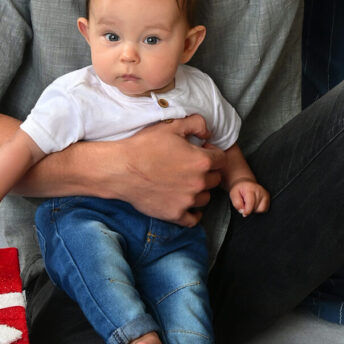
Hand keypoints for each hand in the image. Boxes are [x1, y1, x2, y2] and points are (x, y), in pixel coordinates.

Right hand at [109, 115, 225, 224]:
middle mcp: (199, 183)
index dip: (212, 153)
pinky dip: (193, 212)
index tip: (201, 151)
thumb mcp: (172, 125)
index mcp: (201, 161)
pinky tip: (186, 202)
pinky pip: (193, 219)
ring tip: (185, 182)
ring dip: (200, 190)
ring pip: (205, 198)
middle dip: (207, 171)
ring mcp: (187, 201)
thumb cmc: (145, 146)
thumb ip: (197, 124)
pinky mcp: (175, 214)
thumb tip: (208, 133)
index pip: (221, 159)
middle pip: (215, 179)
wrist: (121, 169)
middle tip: (191, 166)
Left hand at [228, 179, 270, 216]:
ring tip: (250, 203)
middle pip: (255, 208)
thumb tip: (243, 211)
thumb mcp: (233, 194)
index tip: (243, 211)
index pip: (251, 204)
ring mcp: (265, 193)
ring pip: (261, 209)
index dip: (246, 211)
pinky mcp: (267, 196)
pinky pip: (265, 209)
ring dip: (254, 209)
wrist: (245, 182)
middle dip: (249, 209)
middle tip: (245, 203)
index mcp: (250, 189)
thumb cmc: (239, 188)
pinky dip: (259, 209)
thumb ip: (237, 204)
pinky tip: (255, 204)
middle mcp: (259, 190)